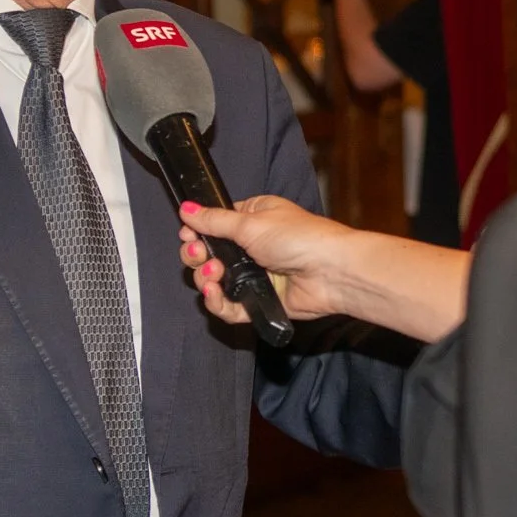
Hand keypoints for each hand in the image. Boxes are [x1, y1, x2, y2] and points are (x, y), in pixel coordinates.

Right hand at [177, 196, 356, 323]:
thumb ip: (215, 220)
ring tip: (214, 274)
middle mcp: (250, 247)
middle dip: (197, 257)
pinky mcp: (258, 302)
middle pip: (208, 255)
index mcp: (251, 219)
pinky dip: (216, 302)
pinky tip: (213, 294)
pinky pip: (228, 307)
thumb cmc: (298, 237)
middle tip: (200, 255)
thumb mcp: (250, 222)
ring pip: (214, 282)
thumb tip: (186, 208)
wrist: (329, 270)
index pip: (213, 227)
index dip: (196, 233)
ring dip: (206, 278)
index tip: (188, 236)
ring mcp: (254, 276)